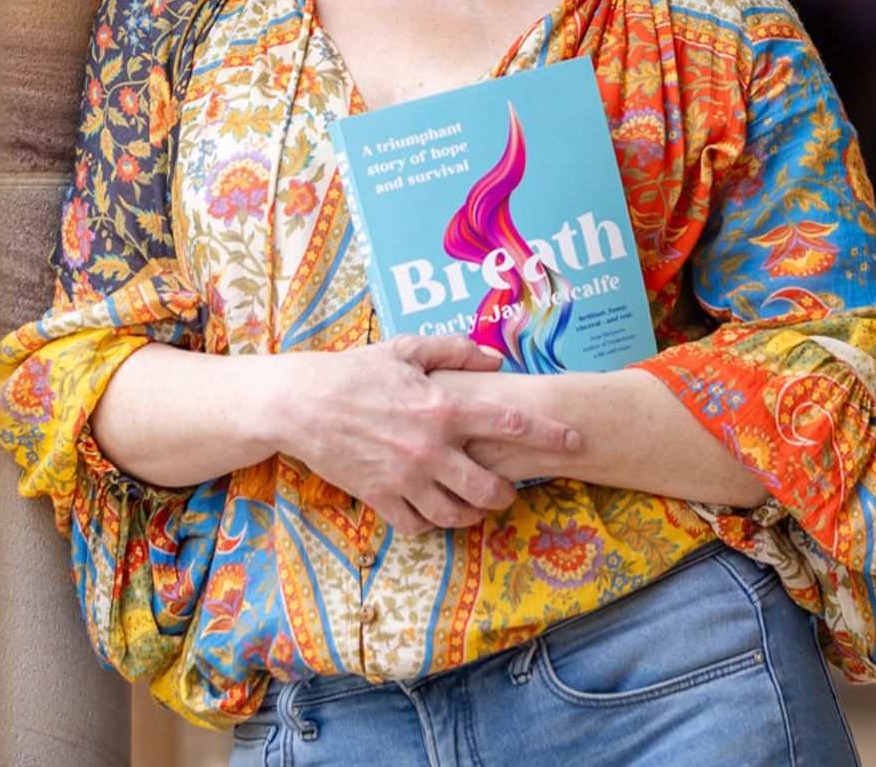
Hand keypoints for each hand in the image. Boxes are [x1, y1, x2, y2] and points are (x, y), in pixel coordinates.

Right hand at [259, 335, 585, 535]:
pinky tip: (432, 509)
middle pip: (490, 488)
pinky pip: (418, 525)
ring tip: (473, 502)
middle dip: (507, 493)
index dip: (549, 435)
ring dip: (472, 512)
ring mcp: (404, 478)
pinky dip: (431, 522)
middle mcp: (429, 448)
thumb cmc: (355, 371)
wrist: (300, 403)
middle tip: (508, 488)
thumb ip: (456, 351)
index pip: (510, 425)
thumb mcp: (407, 350)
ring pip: (457, 515)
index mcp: (442, 408)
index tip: (575, 441)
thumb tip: (496, 359)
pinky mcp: (380, 497)